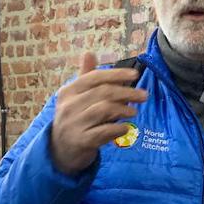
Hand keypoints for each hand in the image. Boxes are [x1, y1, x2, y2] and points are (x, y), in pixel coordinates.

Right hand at [49, 52, 147, 174]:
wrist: (59, 151)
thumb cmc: (73, 119)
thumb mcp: (75, 97)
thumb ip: (85, 77)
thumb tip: (89, 53)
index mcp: (68, 91)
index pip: (94, 77)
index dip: (116, 74)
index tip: (135, 75)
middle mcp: (69, 106)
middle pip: (103, 93)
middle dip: (127, 92)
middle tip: (144, 95)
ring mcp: (74, 124)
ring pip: (104, 110)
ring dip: (123, 109)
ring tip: (134, 112)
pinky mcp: (81, 141)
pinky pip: (104, 132)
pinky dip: (118, 128)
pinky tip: (126, 128)